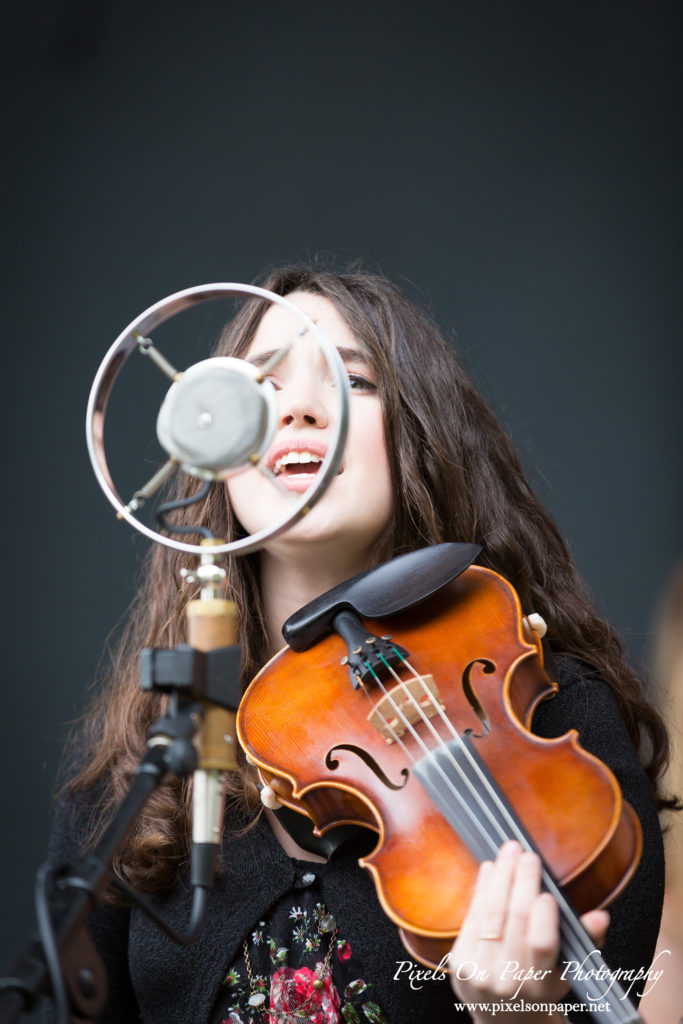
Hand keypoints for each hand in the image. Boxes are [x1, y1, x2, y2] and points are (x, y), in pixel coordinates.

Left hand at [449, 841, 608, 1023]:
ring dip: (500, 877)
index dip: (542, 918)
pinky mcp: (460, 962)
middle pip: (514, 920)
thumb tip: (600, 916)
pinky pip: (472, 918)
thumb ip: (586, 941)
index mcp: (541, 985)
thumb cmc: (541, 985)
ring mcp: (481, 972)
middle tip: (527, 854)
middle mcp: (509, 981)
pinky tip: (489, 869)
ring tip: (509, 852)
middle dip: (521, 882)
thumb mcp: (568, 971)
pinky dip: (481, 889)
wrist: (503, 1018)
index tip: (547, 893)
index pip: (542, 945)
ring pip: (490, 914)